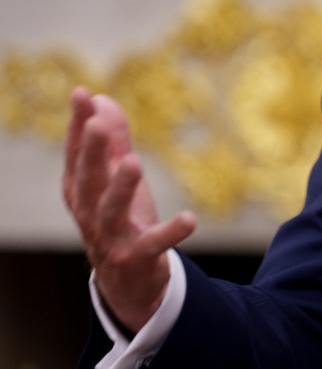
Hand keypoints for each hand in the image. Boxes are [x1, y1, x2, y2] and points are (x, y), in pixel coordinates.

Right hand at [63, 87, 196, 332]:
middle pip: (87, 180)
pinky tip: (190, 219)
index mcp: (82, 192)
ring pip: (111, 212)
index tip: (81, 93)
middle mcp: (90, 214)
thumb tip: (104, 100)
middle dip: (91, 152)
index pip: (76, 155)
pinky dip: (171, 232)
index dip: (77, 125)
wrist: (127, 282)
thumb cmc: (120, 220)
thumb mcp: (116, 180)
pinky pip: (153, 244)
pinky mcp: (137, 259)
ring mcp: (111, 239)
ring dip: (121, 188)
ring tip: (133, 162)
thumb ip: (113, 141)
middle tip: (97, 125)